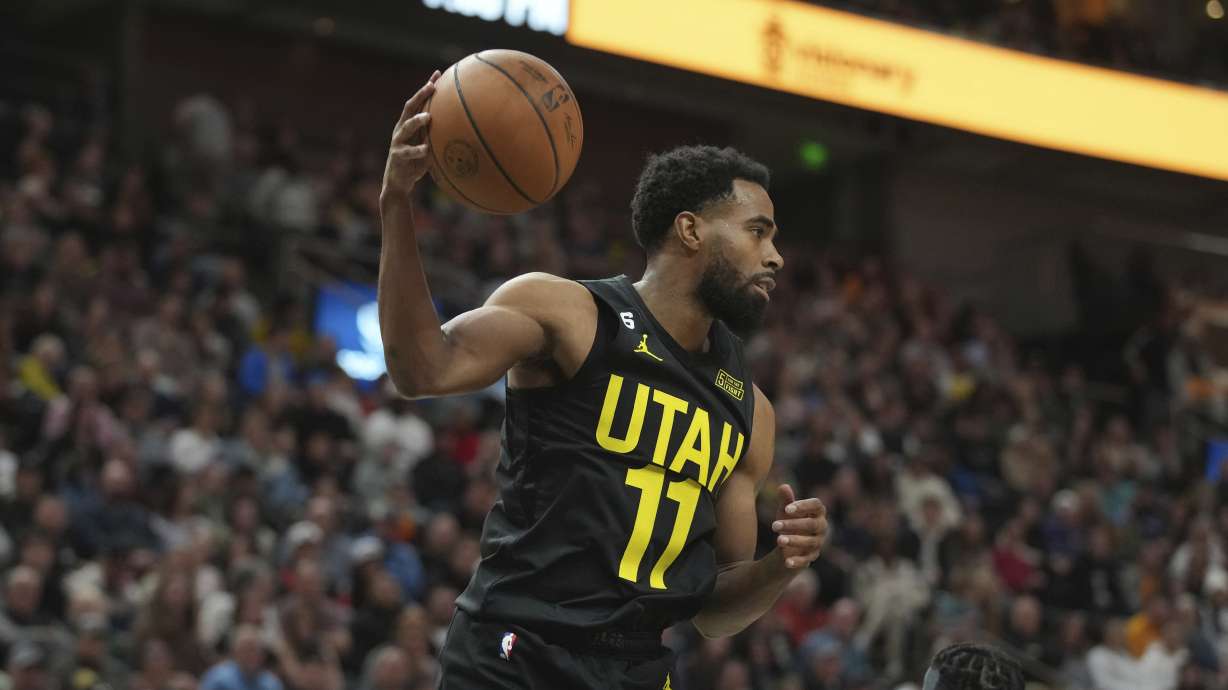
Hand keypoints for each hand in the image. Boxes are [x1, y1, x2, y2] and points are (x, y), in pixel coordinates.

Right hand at [381, 70, 441, 202]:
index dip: (426, 87)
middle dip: (420, 96)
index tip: (438, 73)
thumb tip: (463, 128)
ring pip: (406, 127)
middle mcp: (401, 129)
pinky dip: (418, 151)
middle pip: (409, 107)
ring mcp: (397, 142)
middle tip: (431, 87)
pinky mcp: (397, 156)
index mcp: (408, 124)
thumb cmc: (417, 162)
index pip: (418, 101)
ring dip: (417, 121)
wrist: (398, 182)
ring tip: (428, 116)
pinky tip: (427, 150)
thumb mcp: (428, 145)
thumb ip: (437, 135)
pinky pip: (408, 152)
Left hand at [770, 484, 827, 568]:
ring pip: (810, 542)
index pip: (816, 505)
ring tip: (778, 540)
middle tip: (774, 525)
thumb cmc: (790, 521)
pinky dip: (797, 561)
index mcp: (817, 512)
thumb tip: (783, 486)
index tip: (787, 508)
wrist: (791, 544)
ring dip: (794, 541)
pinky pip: (806, 560)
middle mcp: (821, 527)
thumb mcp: (786, 511)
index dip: (803, 506)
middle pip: (812, 525)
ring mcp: (818, 543)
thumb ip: (786, 500)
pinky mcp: (811, 557)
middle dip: (793, 524)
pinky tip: (786, 561)